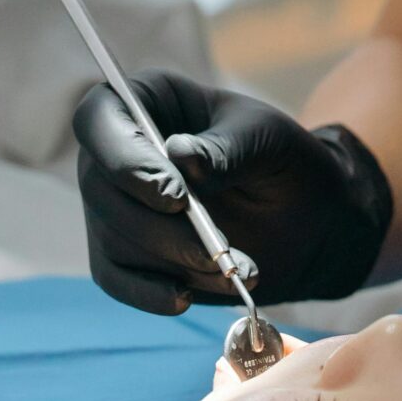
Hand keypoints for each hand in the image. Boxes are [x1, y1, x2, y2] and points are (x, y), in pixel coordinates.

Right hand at [74, 70, 391, 315]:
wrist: (302, 216)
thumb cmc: (280, 159)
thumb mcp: (267, 139)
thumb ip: (227, 148)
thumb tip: (182, 158)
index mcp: (146, 101)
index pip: (98, 120)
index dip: (123, 159)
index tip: (173, 195)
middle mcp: (118, 152)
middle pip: (100, 189)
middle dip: (158, 226)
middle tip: (215, 248)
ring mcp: (117, 206)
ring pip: (113, 238)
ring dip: (173, 260)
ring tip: (234, 269)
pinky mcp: (126, 254)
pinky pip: (116, 279)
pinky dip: (150, 293)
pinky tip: (184, 299)